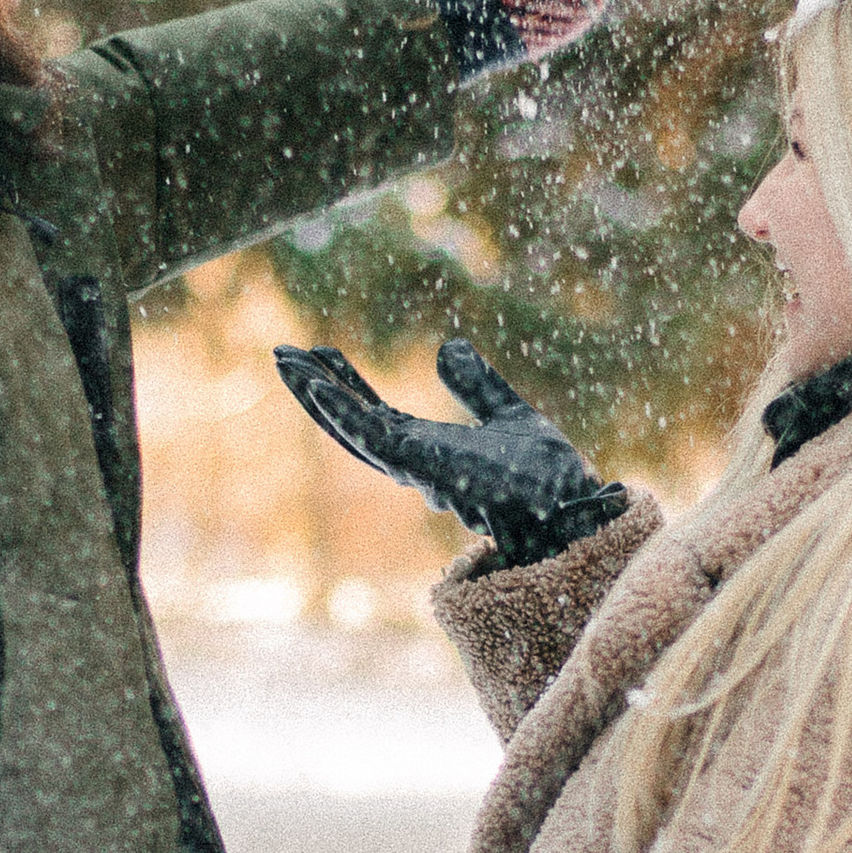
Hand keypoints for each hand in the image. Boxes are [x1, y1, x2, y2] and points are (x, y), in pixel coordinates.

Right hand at [274, 334, 628, 567]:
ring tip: (284, 361)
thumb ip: (476, 385)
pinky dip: (343, 413)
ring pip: (352, 430)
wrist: (570, 505)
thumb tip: (448, 347)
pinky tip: (317, 387)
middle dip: (315, 392)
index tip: (322, 352)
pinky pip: (373, 437)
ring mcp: (415, 467)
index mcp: (431, 452)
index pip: (375, 417)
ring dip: (317, 396)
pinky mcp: (423, 465)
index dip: (346, 386)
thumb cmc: (549, 478)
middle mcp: (415, 464)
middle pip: (350, 426)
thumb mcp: (509, 414)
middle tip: (281, 355)